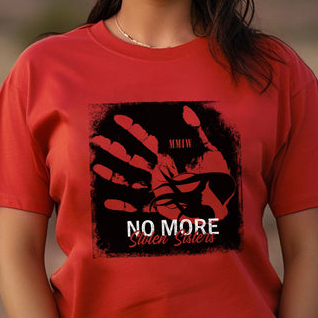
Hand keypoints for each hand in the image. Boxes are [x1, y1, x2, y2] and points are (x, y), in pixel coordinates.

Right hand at [91, 105, 234, 221]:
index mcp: (168, 156)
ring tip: (96, 167)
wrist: (221, 201)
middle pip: (131, 158)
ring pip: (128, 180)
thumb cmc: (217, 176)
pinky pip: (136, 207)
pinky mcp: (158, 206)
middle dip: (114, 148)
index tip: (118, 118)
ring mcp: (156, 188)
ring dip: (112, 174)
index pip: (145, 139)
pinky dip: (122, 206)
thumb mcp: (209, 150)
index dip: (132, 128)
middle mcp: (158, 171)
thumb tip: (186, 110)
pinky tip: (107, 202)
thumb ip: (197, 131)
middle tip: (96, 139)